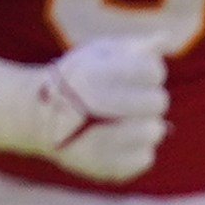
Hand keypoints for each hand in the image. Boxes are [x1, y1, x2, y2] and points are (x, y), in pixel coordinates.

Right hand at [0, 38, 169, 181]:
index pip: (153, 71)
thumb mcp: (99, 52)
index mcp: (96, 74)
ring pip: (154, 130)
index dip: (148, 73)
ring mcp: (102, 141)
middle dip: (146, 99)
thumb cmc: (77, 79)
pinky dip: (138, 149)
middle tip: (129, 101)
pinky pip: (145, 158)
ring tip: (125, 121)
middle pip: (158, 102)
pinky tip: (121, 142)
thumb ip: (135, 47)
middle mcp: (95, 106)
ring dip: (146, 124)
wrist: (37, 116)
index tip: (134, 76)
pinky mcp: (109, 167)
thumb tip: (167, 37)